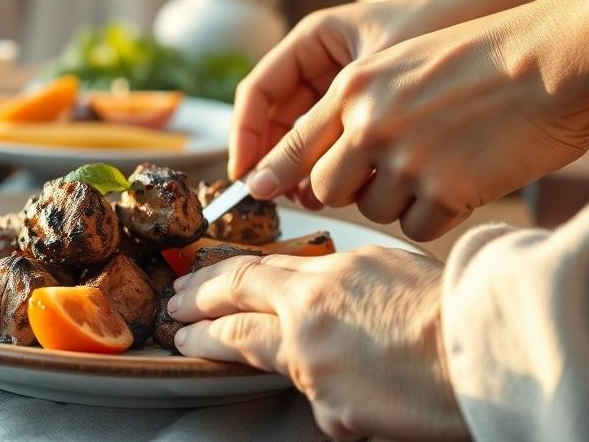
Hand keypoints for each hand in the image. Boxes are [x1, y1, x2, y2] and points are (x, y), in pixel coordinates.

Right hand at [168, 248, 466, 440]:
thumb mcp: (356, 415)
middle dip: (201, 290)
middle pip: (238, 283)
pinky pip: (320, 256)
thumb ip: (316, 391)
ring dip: (240, 269)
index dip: (199, 334)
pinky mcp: (377, 255)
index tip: (181, 334)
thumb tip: (312, 381)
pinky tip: (290, 270)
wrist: (492, 350)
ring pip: (276, 260)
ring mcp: (344, 268)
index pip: (230, 334)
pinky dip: (292, 264)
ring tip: (219, 275)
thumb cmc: (432, 394)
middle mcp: (312, 295)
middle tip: (177, 296)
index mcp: (299, 341)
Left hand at [244, 0, 588, 239]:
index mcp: (354, 86)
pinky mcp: (446, 189)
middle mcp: (369, 123)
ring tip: (438, 166)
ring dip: (397, 199)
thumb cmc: (484, 57)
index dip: (273, 171)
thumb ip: (358, 102)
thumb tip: (321, 159)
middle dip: (346, 189)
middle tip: (383, 176)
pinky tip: (460, 186)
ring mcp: (407, 158)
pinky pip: (417, 226)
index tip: (258, 190)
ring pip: (371, 209)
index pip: (293, 142)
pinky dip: (434, 216)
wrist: (552, 61)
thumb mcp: (403, 62)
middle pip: (324, 187)